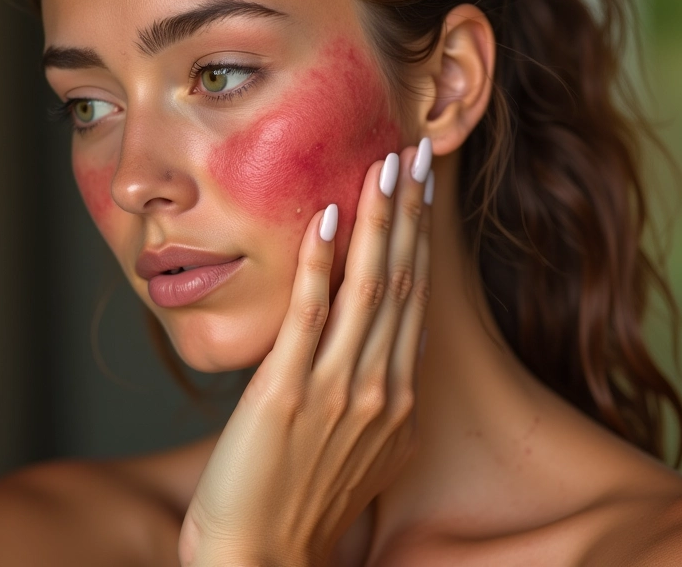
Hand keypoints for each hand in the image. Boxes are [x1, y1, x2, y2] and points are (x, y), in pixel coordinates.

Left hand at [178, 141, 433, 566]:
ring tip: (385, 168)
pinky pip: (312, 316)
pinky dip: (323, 265)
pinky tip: (328, 219)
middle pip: (402, 281)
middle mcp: (380, 386)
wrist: (260, 560)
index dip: (419, 237)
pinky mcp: (288, 393)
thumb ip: (373, 391)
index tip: (421, 191)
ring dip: (378, 222)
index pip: (414, 297)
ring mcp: (337, 389)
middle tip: (416, 155)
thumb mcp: (358, 443)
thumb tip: (376, 347)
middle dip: (410, 213)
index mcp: (396, 396)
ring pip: (369, 288)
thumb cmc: (303, 500)